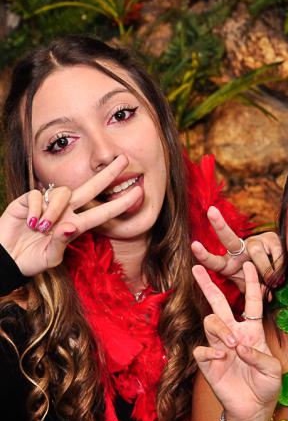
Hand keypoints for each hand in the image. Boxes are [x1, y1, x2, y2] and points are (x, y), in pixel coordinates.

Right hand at [0, 155, 141, 276]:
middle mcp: (66, 211)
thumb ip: (60, 244)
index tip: (140, 193)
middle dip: (108, 174)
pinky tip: (29, 222)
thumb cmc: (30, 260)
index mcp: (76, 225)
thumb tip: (70, 227)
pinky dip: (35, 208)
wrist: (4, 259)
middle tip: (124, 160)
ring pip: (63, 193)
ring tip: (40, 228)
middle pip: (91, 188)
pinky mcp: (28, 199)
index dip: (121, 203)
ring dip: (54, 210)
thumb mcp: (49, 258)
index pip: (103, 212)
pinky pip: (38, 195)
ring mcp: (48, 204)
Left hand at [191, 206, 282, 291]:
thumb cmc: (258, 281)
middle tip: (211, 211)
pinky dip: (278, 266)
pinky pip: (274, 253)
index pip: (214, 261)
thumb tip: (265, 296)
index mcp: (229, 264)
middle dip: (218, 225)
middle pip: (228, 238)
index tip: (194, 245)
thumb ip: (253, 291)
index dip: (204, 255)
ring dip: (265, 270)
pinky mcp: (271, 238)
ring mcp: (255, 242)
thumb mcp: (250, 289)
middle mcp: (239, 250)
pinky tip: (281, 272)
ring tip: (274, 282)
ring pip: (255, 252)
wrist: (279, 271)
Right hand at [193, 262, 281, 420]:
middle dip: (208, 285)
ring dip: (220, 328)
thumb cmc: (266, 386)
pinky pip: (202, 349)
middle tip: (197, 268)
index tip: (250, 264)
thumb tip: (239, 346)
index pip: (251, 302)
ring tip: (230, 343)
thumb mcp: (273, 370)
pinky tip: (220, 358)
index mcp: (252, 331)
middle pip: (218, 304)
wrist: (252, 409)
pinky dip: (209, 351)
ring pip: (210, 321)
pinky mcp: (208, 364)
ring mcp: (219, 347)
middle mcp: (234, 334)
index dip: (251, 284)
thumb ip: (259, 356)